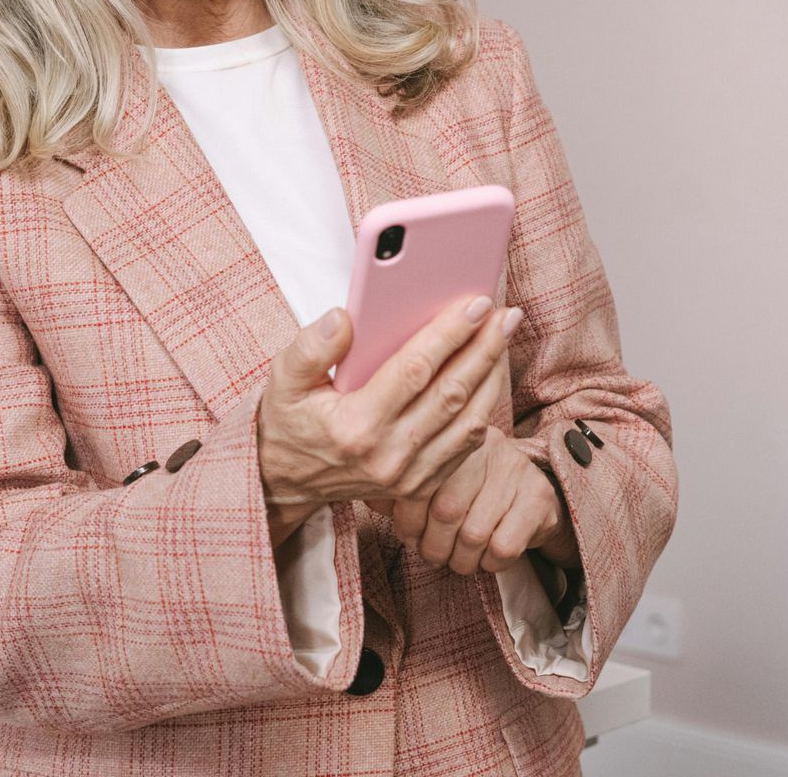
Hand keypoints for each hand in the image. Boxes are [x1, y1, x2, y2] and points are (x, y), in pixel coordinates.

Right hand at [256, 294, 517, 533]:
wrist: (284, 482)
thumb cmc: (288, 421)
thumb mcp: (282, 380)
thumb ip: (310, 348)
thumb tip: (343, 318)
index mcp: (355, 427)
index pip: (415, 371)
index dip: (450, 334)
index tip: (475, 302)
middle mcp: (387, 456)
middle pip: (452, 393)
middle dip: (484, 347)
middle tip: (505, 312)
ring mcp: (408, 476)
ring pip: (468, 420)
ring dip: (492, 374)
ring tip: (503, 334)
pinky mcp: (421, 486)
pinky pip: (466, 444)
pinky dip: (484, 405)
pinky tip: (490, 372)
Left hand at [366, 425, 579, 575]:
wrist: (532, 498)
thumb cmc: (472, 492)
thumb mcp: (436, 482)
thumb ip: (400, 486)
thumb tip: (364, 493)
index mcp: (454, 439)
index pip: (421, 483)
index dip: (408, 521)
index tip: (409, 537)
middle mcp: (488, 446)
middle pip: (447, 511)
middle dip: (434, 546)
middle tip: (434, 555)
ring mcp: (516, 470)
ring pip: (474, 533)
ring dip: (461, 560)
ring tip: (458, 559)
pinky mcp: (539, 498)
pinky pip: (503, 546)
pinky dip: (489, 564)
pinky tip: (486, 557)